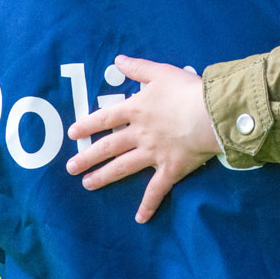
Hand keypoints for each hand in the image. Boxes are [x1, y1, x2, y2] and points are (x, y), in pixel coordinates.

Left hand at [66, 56, 219, 222]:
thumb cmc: (186, 90)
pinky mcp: (170, 169)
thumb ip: (138, 67)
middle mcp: (139, 134)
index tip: (73, 133)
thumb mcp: (160, 71)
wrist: (208, 113)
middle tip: (71, 167)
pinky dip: (148, 205)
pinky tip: (139, 218)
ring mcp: (153, 153)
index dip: (88, 125)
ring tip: (88, 185)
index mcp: (137, 109)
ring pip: (123, 167)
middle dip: (88, 157)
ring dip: (104, 177)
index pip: (106, 118)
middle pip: (108, 146)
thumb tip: (117, 60)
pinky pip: (156, 190)